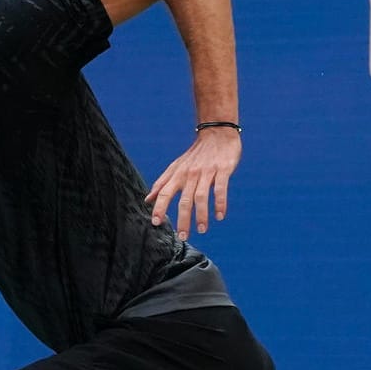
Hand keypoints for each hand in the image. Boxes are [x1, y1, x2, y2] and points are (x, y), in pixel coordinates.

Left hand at [146, 126, 240, 240]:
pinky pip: (220, 188)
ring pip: (201, 196)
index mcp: (178, 174)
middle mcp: (190, 174)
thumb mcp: (176, 167)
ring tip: (202, 230)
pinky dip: (220, 203)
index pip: (165, 192)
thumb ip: (162, 183)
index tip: (156, 223)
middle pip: (184, 200)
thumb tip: (147, 200)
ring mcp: (206, 172)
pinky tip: (220, 216)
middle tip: (182, 236)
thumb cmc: (196, 154)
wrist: (217, 133)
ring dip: (201, 214)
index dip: (159, 207)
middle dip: (182, 219)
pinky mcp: (223, 170)